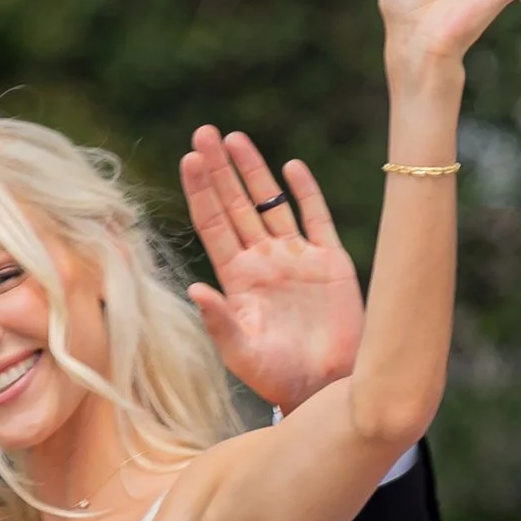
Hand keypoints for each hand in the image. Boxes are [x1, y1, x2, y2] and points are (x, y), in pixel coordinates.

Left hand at [180, 131, 363, 408]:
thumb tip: (195, 289)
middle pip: (236, 204)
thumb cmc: (278, 377)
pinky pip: (316, 218)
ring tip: (235, 138)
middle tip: (204, 132)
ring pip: (271, 204)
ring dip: (254, 172)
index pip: (213, 224)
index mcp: (237, 279)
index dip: (201, 191)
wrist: (327, 388)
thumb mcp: (242, 352)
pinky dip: (305, 192)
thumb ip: (220, 320)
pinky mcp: (331, 262)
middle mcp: (263, 261)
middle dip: (220, 169)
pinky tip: (291, 168)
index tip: (189, 159)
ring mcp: (297, 258)